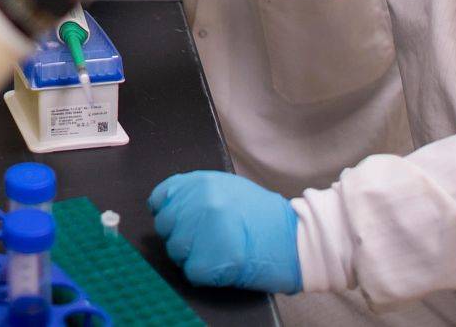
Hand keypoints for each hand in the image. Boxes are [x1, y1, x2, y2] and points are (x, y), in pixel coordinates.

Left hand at [149, 171, 300, 294]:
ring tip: (218, 252)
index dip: (169, 214)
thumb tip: (172, 205)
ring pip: (175, 250)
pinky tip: (223, 265)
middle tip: (206, 242)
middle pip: (165, 227)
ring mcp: (203, 230)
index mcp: (201, 182)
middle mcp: (198, 202)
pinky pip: (191, 271)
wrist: (295, 238)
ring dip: (192, 257)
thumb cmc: (265, 216)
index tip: (181, 223)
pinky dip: (204, 274)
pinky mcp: (208, 259)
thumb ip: (198, 193)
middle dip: (181, 237)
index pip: (160, 199)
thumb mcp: (229, 188)